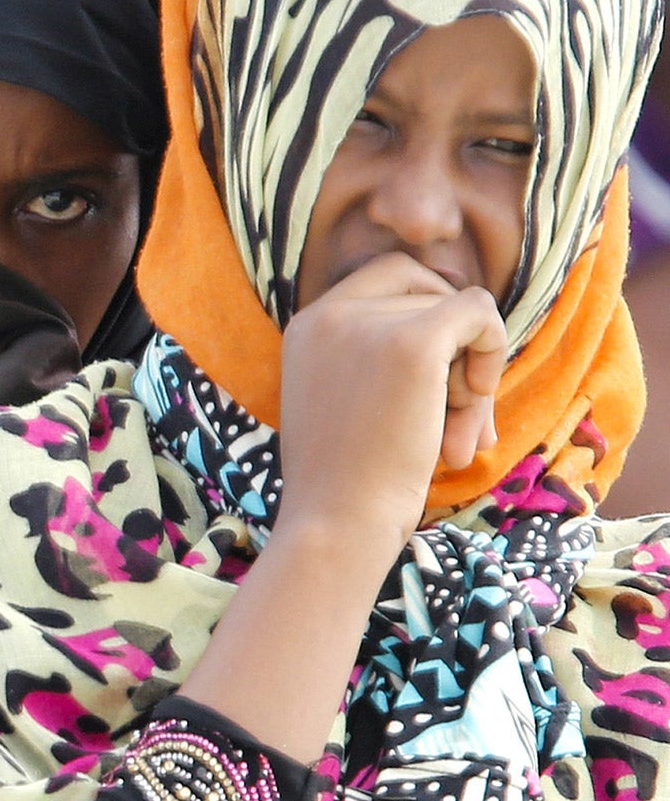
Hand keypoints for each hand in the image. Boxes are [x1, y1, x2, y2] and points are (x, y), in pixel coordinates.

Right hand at [279, 251, 505, 550]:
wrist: (337, 523)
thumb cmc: (349, 482)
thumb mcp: (350, 402)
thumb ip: (381, 358)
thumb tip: (471, 322)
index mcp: (307, 327)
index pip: (387, 277)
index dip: (427, 312)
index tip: (435, 376)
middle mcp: (329, 314)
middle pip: (427, 292)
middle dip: (455, 350)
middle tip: (458, 416)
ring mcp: (368, 324)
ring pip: (457, 310)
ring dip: (473, 374)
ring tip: (456, 439)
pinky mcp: (412, 343)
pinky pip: (480, 313)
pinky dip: (492, 353)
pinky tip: (474, 414)